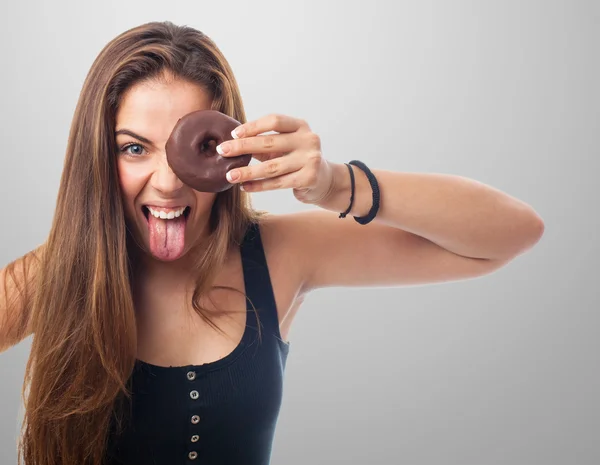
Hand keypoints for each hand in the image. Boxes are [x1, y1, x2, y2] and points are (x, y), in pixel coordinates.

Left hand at [217, 114, 334, 203]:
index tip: (234, 134)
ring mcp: (310, 159)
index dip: (253, 126)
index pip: (274, 120)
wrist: (325, 181)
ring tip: (229, 175)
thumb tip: (231, 142)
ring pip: (272, 166)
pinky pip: (278, 183)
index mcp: (301, 126)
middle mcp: (308, 140)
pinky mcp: (309, 178)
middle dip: (242, 147)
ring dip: (247, 171)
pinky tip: (245, 187)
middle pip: (269, 142)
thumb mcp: (285, 146)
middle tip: (222, 151)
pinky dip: (259, 185)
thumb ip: (264, 142)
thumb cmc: (297, 160)